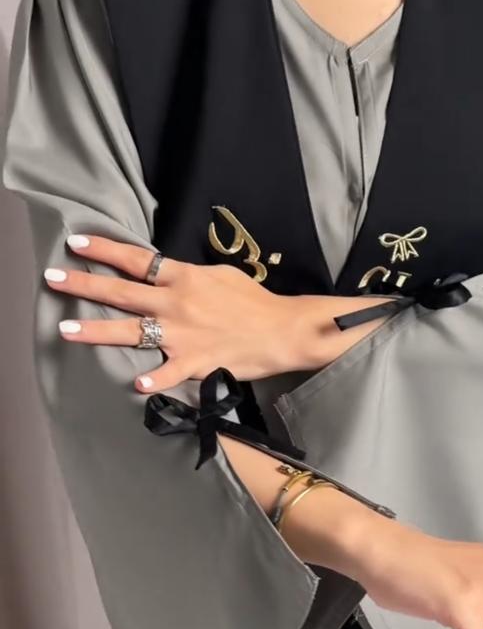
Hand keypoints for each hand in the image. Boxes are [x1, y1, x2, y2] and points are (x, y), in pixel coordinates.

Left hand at [46, 235, 389, 391]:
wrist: (283, 330)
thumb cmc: (254, 302)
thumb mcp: (220, 276)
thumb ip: (188, 275)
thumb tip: (165, 272)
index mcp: (183, 278)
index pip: (136, 260)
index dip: (104, 249)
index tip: (75, 242)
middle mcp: (176, 303)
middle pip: (122, 292)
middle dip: (84, 284)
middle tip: (52, 278)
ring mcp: (183, 334)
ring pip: (132, 331)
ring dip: (97, 330)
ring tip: (66, 329)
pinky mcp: (196, 362)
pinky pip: (169, 373)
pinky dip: (154, 380)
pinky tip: (136, 386)